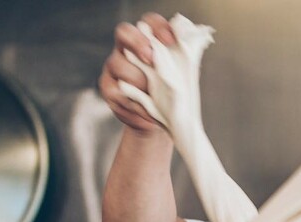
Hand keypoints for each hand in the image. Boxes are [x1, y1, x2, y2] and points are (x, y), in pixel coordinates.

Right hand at [98, 13, 176, 134]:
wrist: (162, 121)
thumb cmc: (173, 94)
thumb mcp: (181, 77)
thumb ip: (182, 61)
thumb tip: (192, 47)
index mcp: (148, 41)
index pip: (149, 22)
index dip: (158, 27)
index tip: (171, 40)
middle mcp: (127, 49)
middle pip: (124, 33)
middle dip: (138, 43)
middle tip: (151, 59)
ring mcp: (114, 67)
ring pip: (119, 65)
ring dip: (137, 81)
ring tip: (152, 97)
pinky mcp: (108, 88)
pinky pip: (117, 92)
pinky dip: (134, 104)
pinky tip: (147, 113)